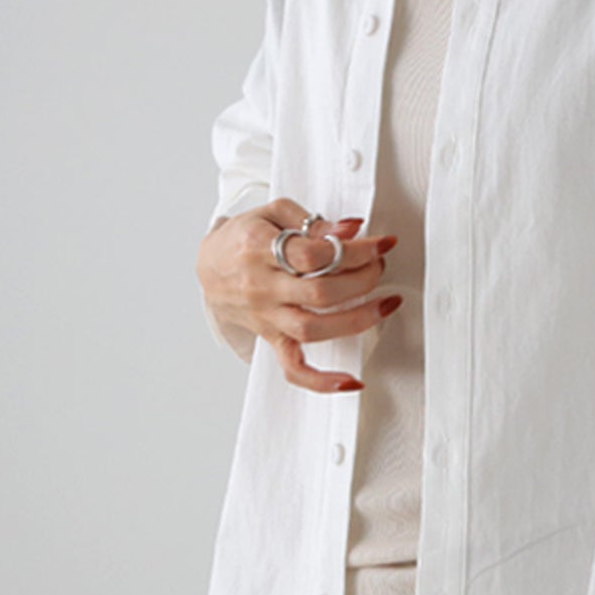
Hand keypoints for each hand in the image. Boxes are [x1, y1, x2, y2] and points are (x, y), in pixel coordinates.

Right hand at [197, 198, 400, 391]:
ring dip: (357, 319)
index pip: (314, 254)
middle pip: (320, 292)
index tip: (381, 244)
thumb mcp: (273, 213)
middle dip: (362, 279)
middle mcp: (261, 287)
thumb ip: (312, 221)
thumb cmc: (242, 239)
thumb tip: (351, 229)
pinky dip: (322, 381)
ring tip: (385, 305)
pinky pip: (294, 368)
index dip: (355, 250)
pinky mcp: (271, 338)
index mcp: (258, 248)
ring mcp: (266, 317)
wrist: (209, 265)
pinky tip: (350, 382)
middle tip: (378, 266)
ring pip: (313, 328)